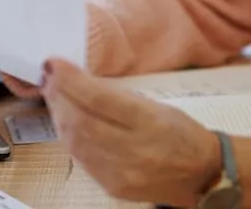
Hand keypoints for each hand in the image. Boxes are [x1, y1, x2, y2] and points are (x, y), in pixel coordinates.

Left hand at [40, 57, 220, 206]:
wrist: (202, 175)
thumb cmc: (182, 134)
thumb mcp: (157, 106)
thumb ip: (119, 98)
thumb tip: (80, 83)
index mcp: (150, 123)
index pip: (99, 100)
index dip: (70, 81)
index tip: (53, 64)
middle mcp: (134, 150)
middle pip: (81, 122)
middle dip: (58, 97)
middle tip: (48, 77)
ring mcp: (122, 173)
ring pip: (76, 143)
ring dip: (59, 116)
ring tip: (53, 97)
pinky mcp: (113, 187)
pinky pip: (82, 160)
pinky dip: (69, 138)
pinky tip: (66, 123)